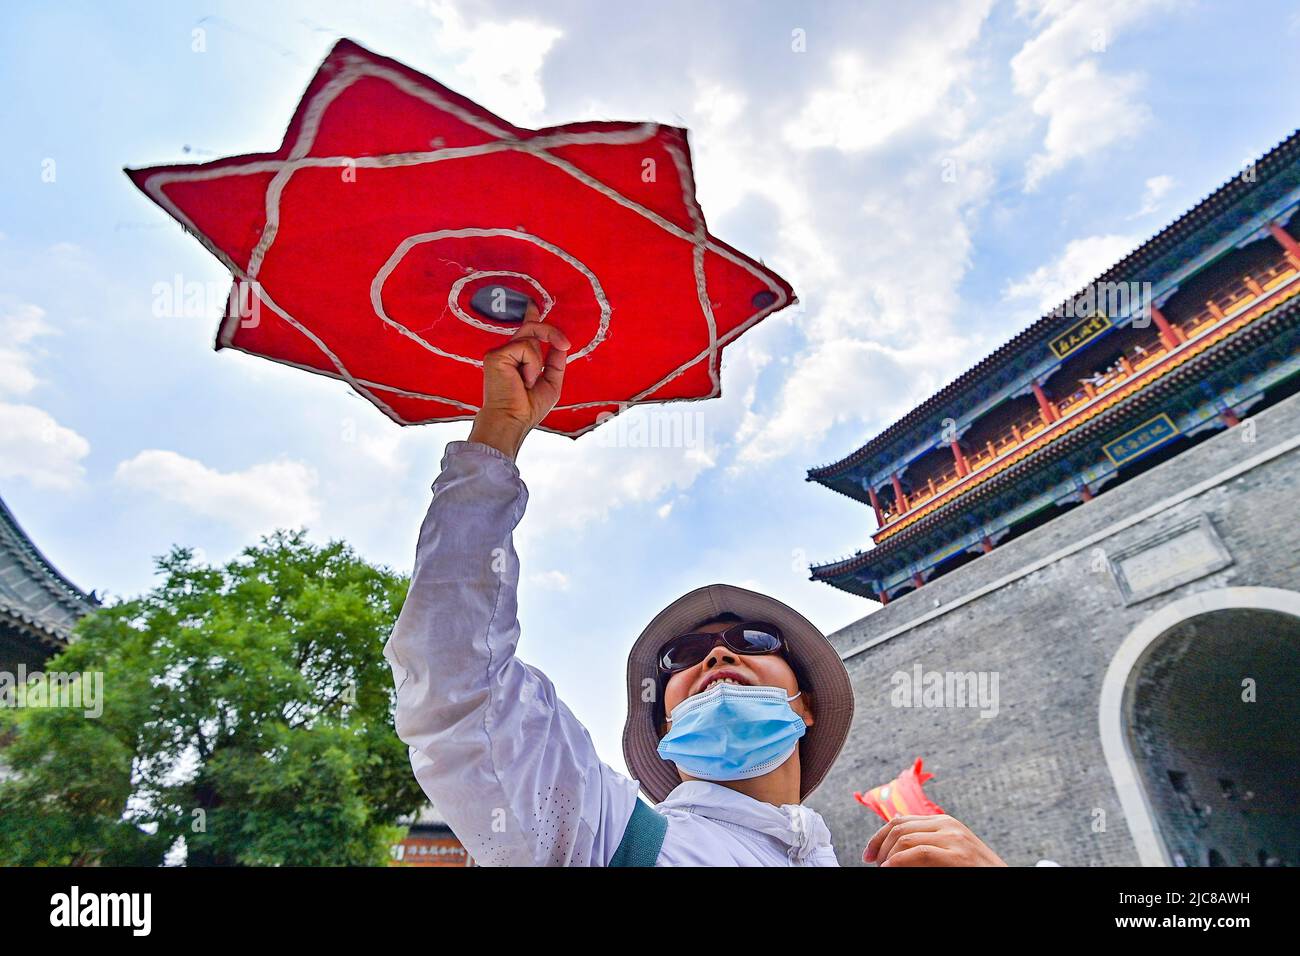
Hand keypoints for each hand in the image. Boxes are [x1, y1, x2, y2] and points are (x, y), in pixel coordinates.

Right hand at [467, 303, 569, 459]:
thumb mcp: (551, 382)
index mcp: (517, 359)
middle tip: (564, 343)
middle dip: (551, 332)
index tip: (533, 305)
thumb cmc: (527, 408)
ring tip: (527, 383)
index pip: (525, 333)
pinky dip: (532, 366)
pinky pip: (526, 348)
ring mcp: (499, 352)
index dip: (531, 317)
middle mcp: (506, 353)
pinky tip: (522, 380)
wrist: (512, 420)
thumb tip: (561, 344)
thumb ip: (555, 362)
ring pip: (531, 338)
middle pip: (532, 328)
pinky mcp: (496, 355)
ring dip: (538, 364)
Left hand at [862, 814, 1007, 866]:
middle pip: (899, 827)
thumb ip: (925, 839)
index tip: (868, 854)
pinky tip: (888, 868)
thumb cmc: (974, 871)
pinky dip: (898, 861)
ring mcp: (954, 838)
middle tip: (870, 862)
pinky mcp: (957, 855)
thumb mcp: (948, 851)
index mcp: (944, 822)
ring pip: (905, 838)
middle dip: (878, 845)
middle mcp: (948, 825)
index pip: (901, 821)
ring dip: (886, 854)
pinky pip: (919, 852)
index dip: (879, 836)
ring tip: (881, 868)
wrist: (1006, 882)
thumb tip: (894, 826)